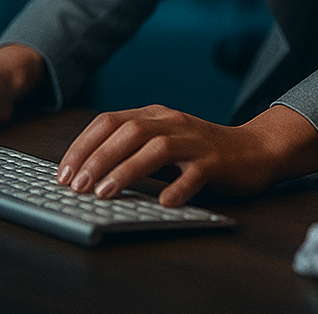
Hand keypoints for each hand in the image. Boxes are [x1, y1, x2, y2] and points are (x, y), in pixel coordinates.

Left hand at [56, 103, 317, 207]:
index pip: (109, 121)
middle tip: (77, 186)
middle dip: (97, 159)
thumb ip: (132, 151)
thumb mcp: (162, 144)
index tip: (63, 172)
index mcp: (154, 115)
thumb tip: (88, 174)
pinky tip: (164, 202)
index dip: (83, 145)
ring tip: (104, 194)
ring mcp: (194, 140)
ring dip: (127, 171)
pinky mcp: (215, 161)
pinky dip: (178, 187)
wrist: (254, 149)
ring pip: (156, 148)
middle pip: (128, 132)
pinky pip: (195, 173)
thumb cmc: (200, 152)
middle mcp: (171, 122)